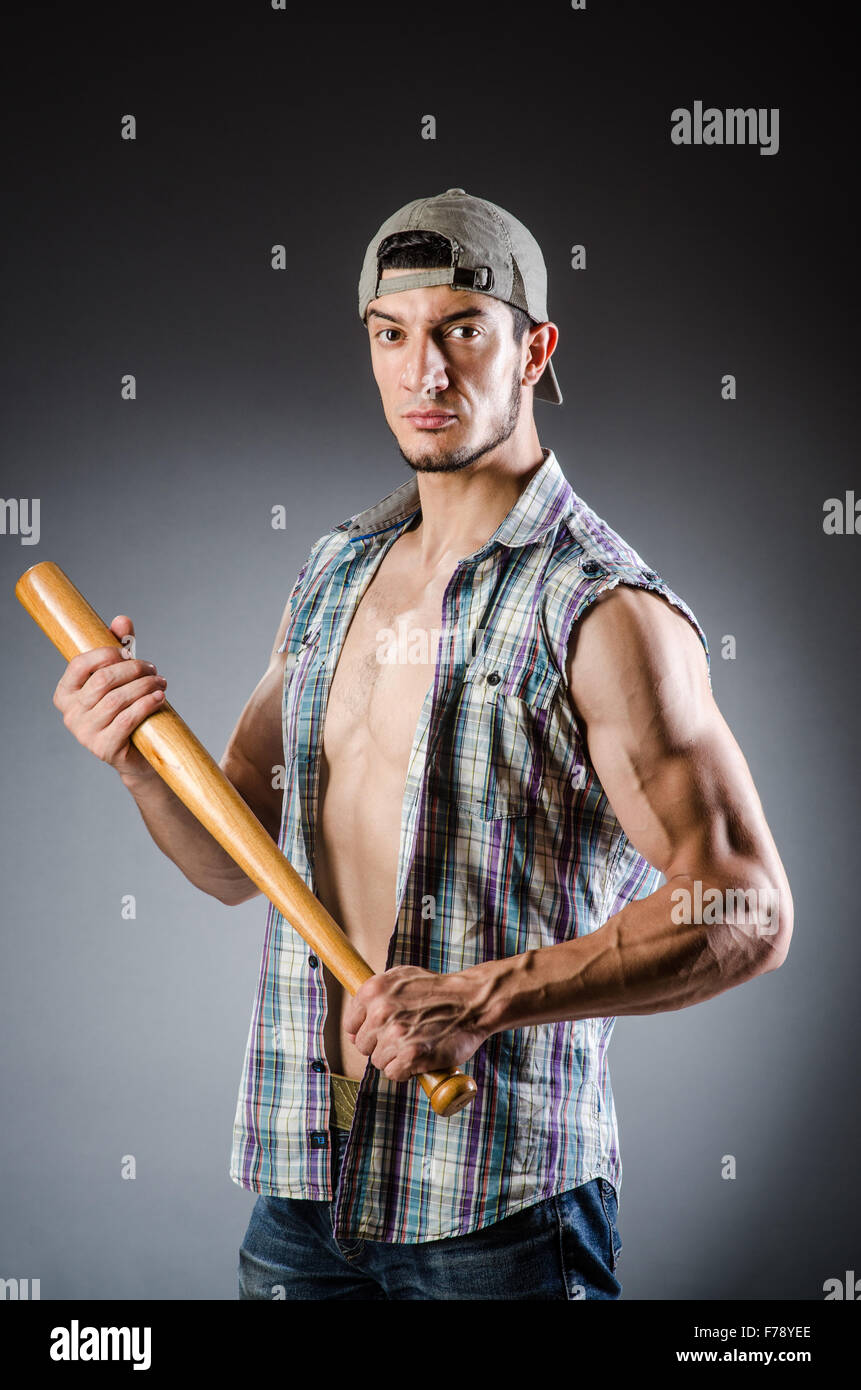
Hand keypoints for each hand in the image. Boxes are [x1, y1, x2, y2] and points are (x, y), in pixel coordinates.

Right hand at [52, 615, 166, 785]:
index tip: (129, 652)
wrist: (137, 753)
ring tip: (161, 683)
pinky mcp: (103, 748)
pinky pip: (126, 720)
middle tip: (153, 669)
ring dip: (144, 686)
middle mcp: (69, 714)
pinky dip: (146, 705)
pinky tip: (159, 697)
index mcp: (65, 693)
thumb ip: (118, 647)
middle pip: (103, 681)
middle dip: (133, 670)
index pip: (80, 664)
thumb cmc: (125, 709)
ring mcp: (84, 733)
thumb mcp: (120, 678)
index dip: (106, 654)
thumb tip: (121, 620)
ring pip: (116, 700)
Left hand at [343, 965, 489, 1081]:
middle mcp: (380, 1012)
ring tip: (415, 1044)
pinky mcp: (410, 1056)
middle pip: (363, 1045)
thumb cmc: (438, 990)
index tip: (379, 1032)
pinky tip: (420, 1057)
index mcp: (373, 990)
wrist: (472, 1001)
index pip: (350, 1025)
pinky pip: (394, 1073)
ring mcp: (395, 1035)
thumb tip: (354, 1023)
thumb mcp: (401, 978)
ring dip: (395, 1058)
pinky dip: (406, 1070)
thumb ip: (376, 996)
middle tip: (404, 1036)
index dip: (365, 1031)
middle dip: (380, 1045)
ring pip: (379, 1061)